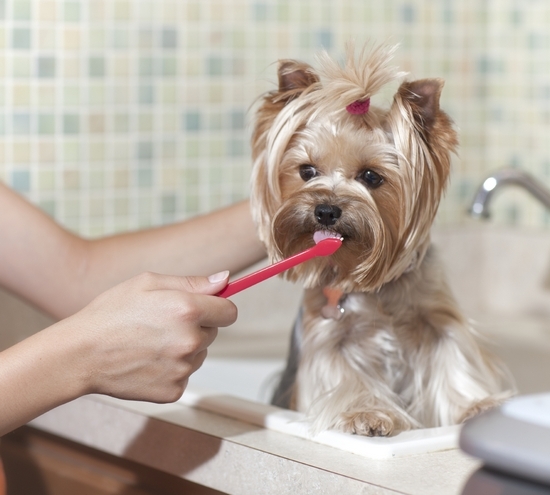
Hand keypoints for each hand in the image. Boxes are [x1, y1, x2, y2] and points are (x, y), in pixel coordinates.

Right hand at [63, 271, 234, 402]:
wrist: (80, 354)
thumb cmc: (111, 313)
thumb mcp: (149, 283)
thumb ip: (193, 282)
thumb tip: (225, 279)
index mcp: (187, 309)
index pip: (230, 312)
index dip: (219, 308)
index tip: (209, 308)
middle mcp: (190, 340)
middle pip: (214, 333)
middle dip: (197, 326)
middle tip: (164, 323)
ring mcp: (182, 368)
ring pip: (199, 354)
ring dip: (186, 348)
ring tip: (152, 342)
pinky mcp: (173, 390)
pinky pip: (185, 374)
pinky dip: (172, 368)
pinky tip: (148, 360)